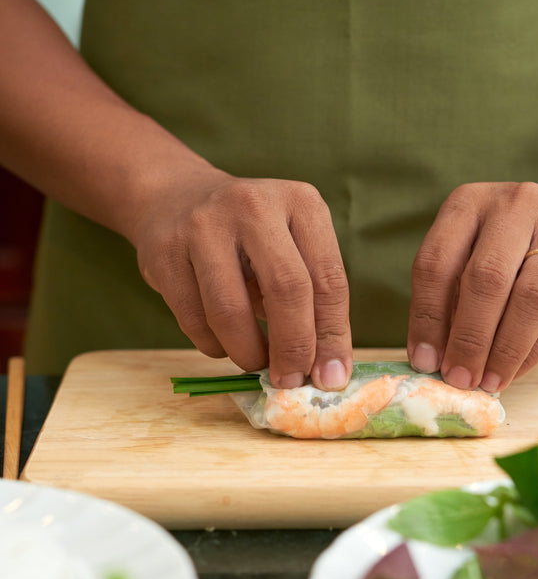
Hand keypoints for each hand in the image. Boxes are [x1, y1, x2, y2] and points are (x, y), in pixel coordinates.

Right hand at [131, 169, 352, 389]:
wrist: (176, 198)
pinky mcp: (164, 252)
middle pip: (286, 290)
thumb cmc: (250, 235)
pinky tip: (224, 344)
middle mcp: (254, 205)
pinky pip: (194, 320)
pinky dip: (215, 346)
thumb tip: (328, 373)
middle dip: (293, 348)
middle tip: (291, 380)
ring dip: (248, 353)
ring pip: (231, 311)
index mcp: (301, 202)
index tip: (331, 377)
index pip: (329, 278)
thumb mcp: (292, 247)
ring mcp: (203, 225)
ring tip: (256, 363)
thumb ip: (314, 301)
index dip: (332, 335)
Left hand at [407, 181, 537, 391]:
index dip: (427, 317)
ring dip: (503, 348)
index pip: (436, 262)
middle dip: (468, 337)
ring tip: (487, 382)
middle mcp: (513, 207)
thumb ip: (448, 297)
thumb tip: (430, 359)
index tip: (424, 360)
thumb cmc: (510, 251)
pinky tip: (513, 372)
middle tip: (458, 378)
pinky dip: (531, 351)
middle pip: (485, 277)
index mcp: (468, 203)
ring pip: (528, 297)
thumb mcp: (470, 254)